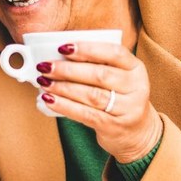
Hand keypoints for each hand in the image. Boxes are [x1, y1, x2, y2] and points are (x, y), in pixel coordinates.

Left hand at [36, 41, 160, 161]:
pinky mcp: (114, 126)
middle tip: (45, 66)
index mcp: (136, 68)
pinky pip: (85, 114)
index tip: (63, 47)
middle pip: (100, 75)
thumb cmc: (118, 97)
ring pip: (91, 95)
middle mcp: (136, 87)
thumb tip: (57, 56)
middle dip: (68, 70)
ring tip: (44, 82)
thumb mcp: (118, 78)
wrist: (136, 133)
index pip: (115, 53)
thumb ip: (96, 65)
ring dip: (63, 88)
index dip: (88, 49)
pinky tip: (49, 100)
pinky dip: (64, 106)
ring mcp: (128, 109)